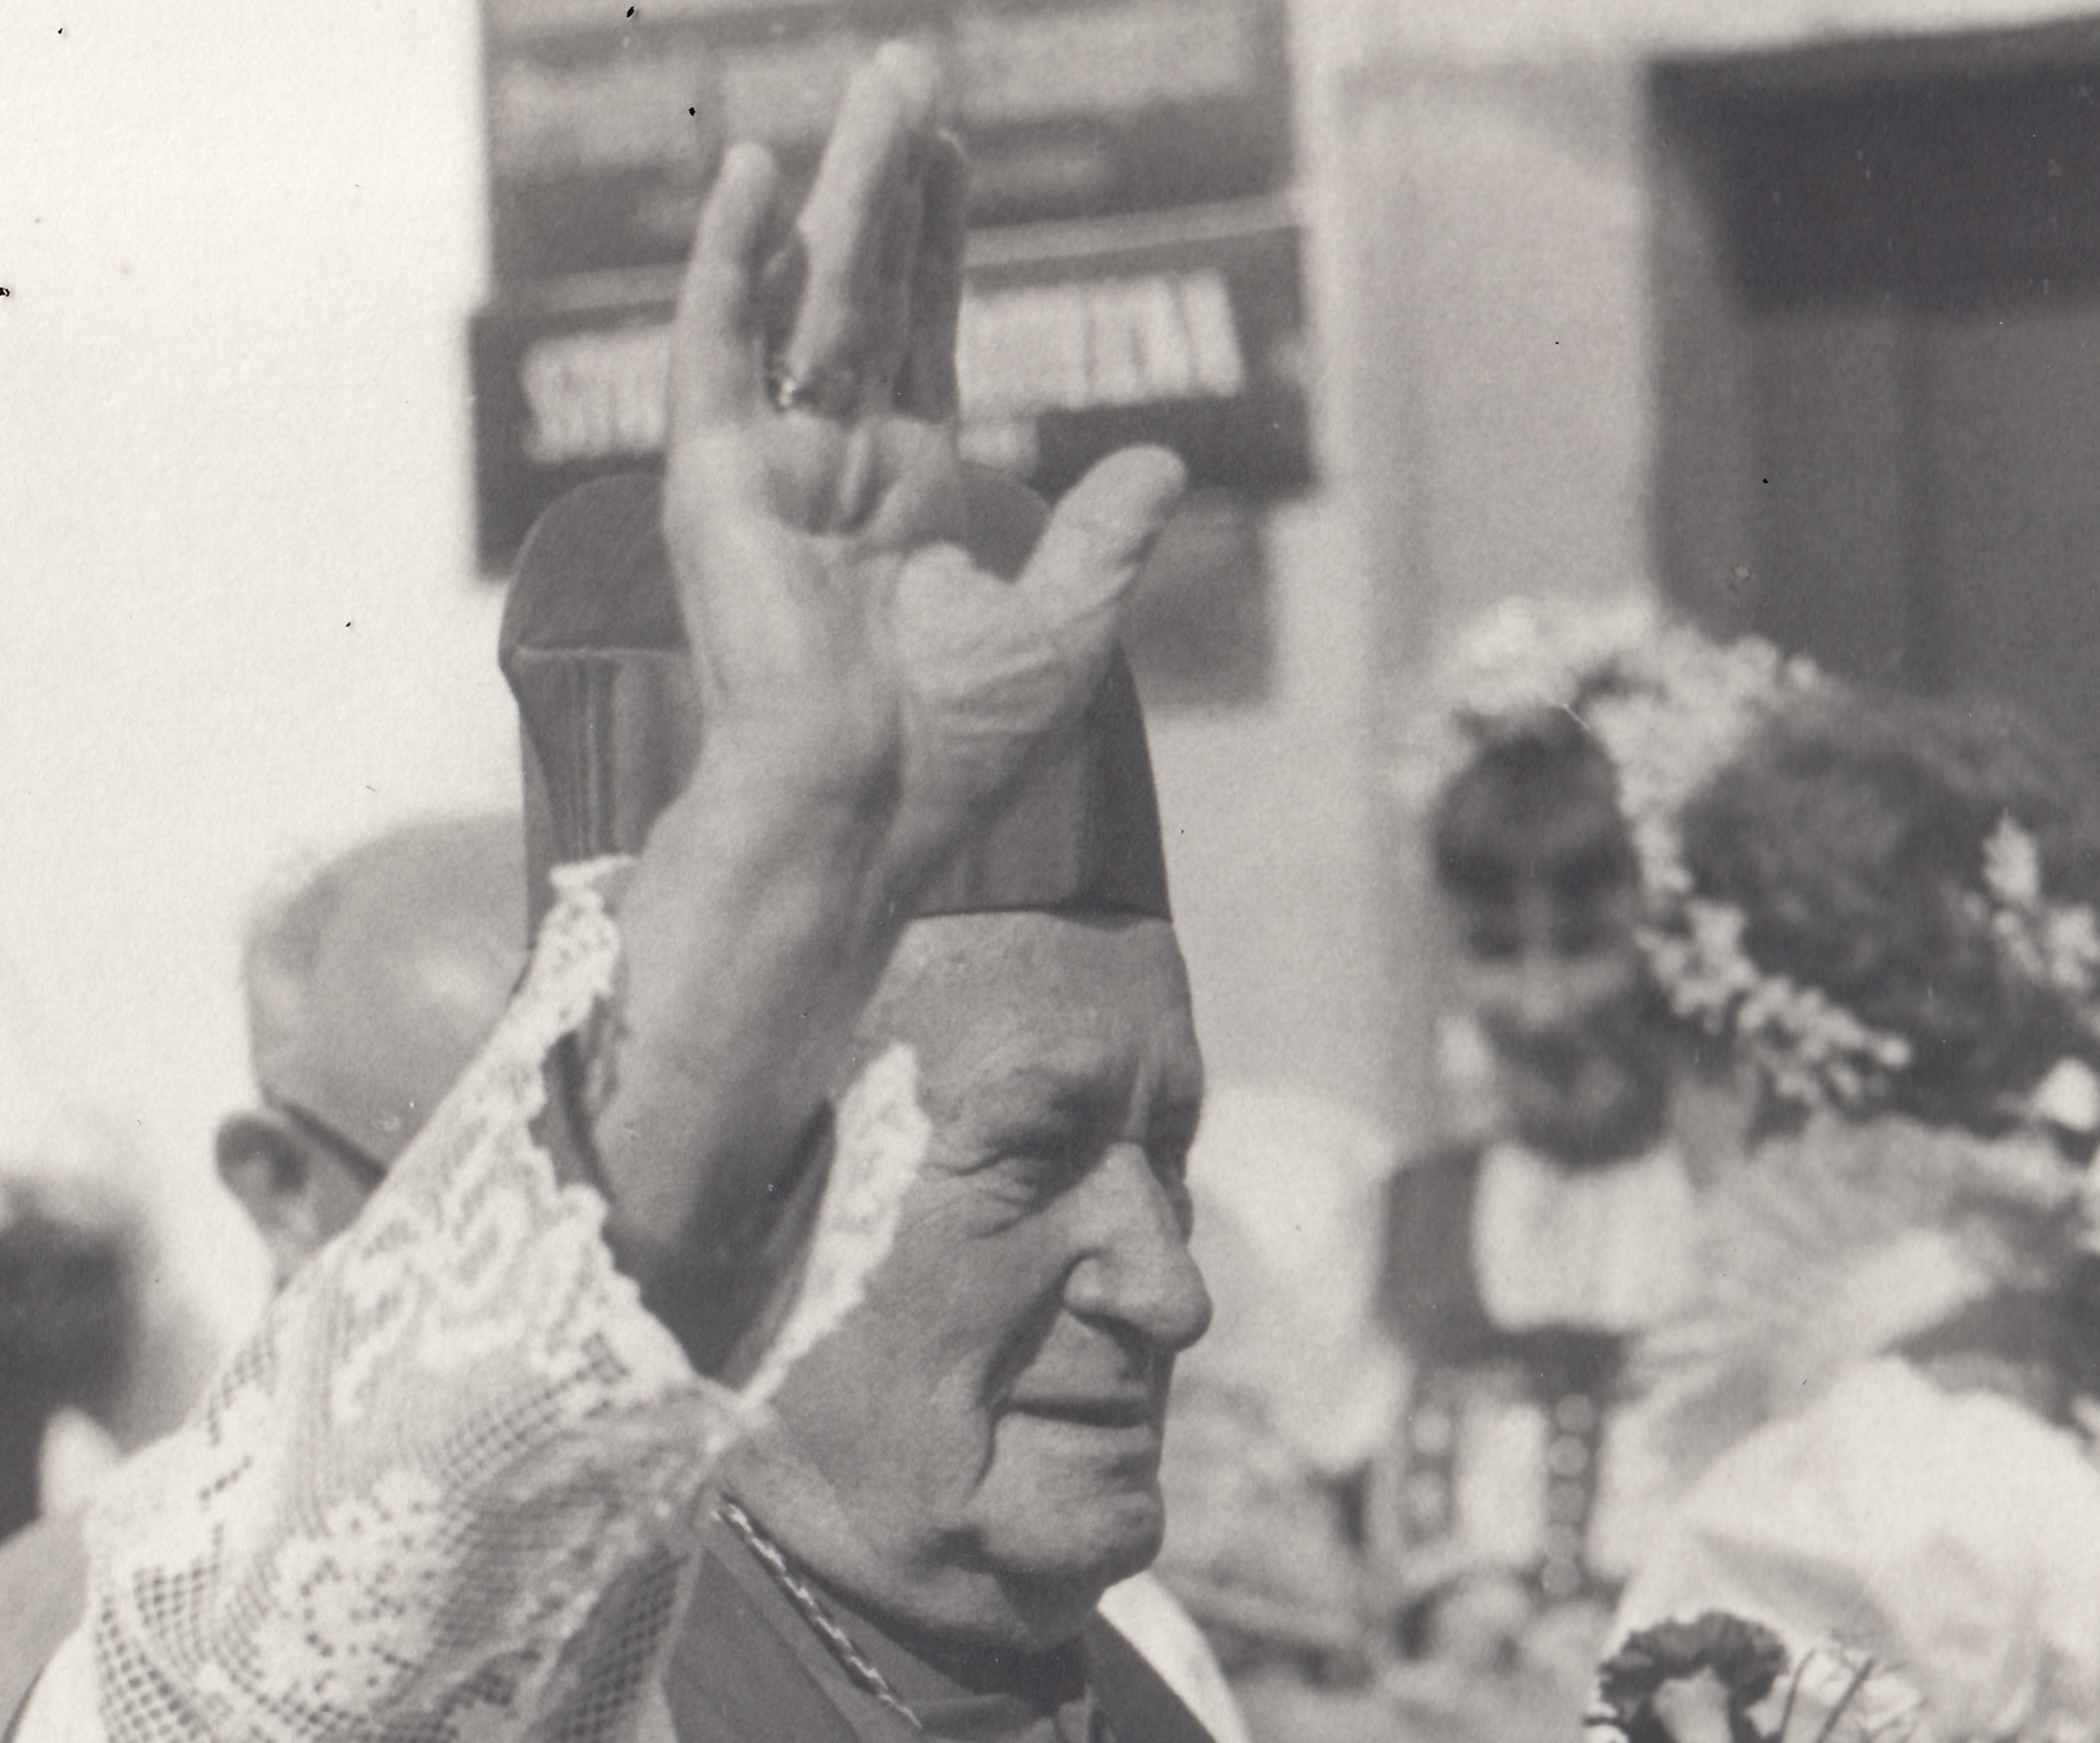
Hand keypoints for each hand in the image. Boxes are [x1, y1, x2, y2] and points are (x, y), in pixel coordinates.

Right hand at [661, 43, 1186, 910]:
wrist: (859, 812)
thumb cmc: (951, 757)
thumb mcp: (1062, 635)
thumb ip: (1106, 541)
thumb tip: (1165, 463)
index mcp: (910, 496)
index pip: (925, 335)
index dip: (942, 243)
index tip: (955, 152)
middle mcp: (837, 467)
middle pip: (868, 290)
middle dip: (889, 182)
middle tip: (908, 68)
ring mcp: (771, 470)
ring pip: (806, 293)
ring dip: (839, 187)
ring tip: (877, 84)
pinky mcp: (712, 484)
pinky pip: (711, 348)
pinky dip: (728, 262)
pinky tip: (756, 176)